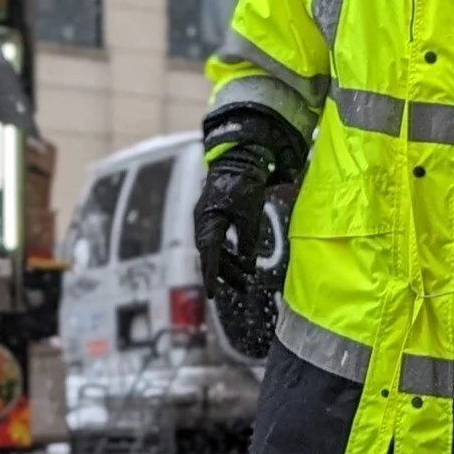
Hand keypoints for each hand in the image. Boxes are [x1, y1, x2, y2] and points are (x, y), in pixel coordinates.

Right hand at [194, 146, 272, 296]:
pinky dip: (230, 252)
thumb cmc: (244, 184)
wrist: (237, 159)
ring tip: (248, 279)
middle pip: (211, 254)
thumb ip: (248, 237)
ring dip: (231, 265)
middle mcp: (202, 221)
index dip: (211, 274)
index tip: (213, 293)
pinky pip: (218, 240)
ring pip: (215, 249)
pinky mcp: (213, 216)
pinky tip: (244, 261)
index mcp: (209, 220)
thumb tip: (247, 261)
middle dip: (227, 274)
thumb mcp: (250, 213)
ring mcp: (206, 218)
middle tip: (244, 289)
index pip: (209, 252)